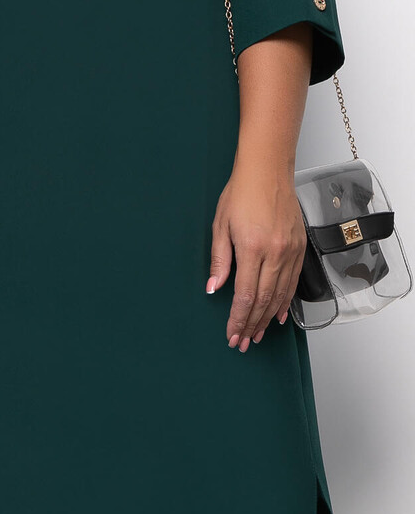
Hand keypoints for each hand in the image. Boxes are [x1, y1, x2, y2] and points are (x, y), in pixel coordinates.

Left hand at [206, 163, 306, 351]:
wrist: (267, 171)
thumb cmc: (241, 194)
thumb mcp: (220, 225)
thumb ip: (219, 260)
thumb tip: (214, 289)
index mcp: (252, 248)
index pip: (246, 295)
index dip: (238, 319)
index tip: (232, 334)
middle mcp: (275, 253)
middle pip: (264, 300)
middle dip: (252, 324)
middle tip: (243, 342)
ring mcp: (291, 251)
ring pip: (281, 295)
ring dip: (268, 318)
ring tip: (257, 334)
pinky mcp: (300, 247)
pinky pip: (293, 282)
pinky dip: (285, 301)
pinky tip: (278, 315)